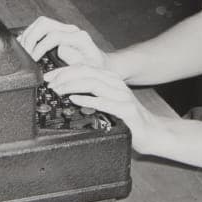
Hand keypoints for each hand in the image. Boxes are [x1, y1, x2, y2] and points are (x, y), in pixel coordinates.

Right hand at [18, 16, 107, 68]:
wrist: (101, 66)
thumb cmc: (95, 70)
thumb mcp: (86, 71)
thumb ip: (73, 63)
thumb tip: (58, 51)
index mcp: (79, 37)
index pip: (53, 36)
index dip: (40, 47)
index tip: (33, 59)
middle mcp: (72, 30)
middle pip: (44, 24)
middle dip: (31, 38)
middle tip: (25, 54)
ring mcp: (65, 29)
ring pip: (41, 23)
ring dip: (29, 35)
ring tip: (23, 50)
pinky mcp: (60, 32)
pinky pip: (41, 28)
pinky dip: (31, 34)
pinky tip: (26, 44)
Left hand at [42, 64, 157, 147]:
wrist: (154, 132)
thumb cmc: (129, 119)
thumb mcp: (108, 101)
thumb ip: (93, 94)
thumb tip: (69, 90)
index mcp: (110, 80)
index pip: (84, 68)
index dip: (64, 70)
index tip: (48, 77)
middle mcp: (116, 84)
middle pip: (87, 72)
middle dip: (65, 76)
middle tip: (50, 84)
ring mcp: (122, 96)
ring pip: (94, 83)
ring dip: (72, 85)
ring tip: (58, 90)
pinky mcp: (127, 110)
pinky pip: (105, 102)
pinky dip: (88, 100)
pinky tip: (75, 100)